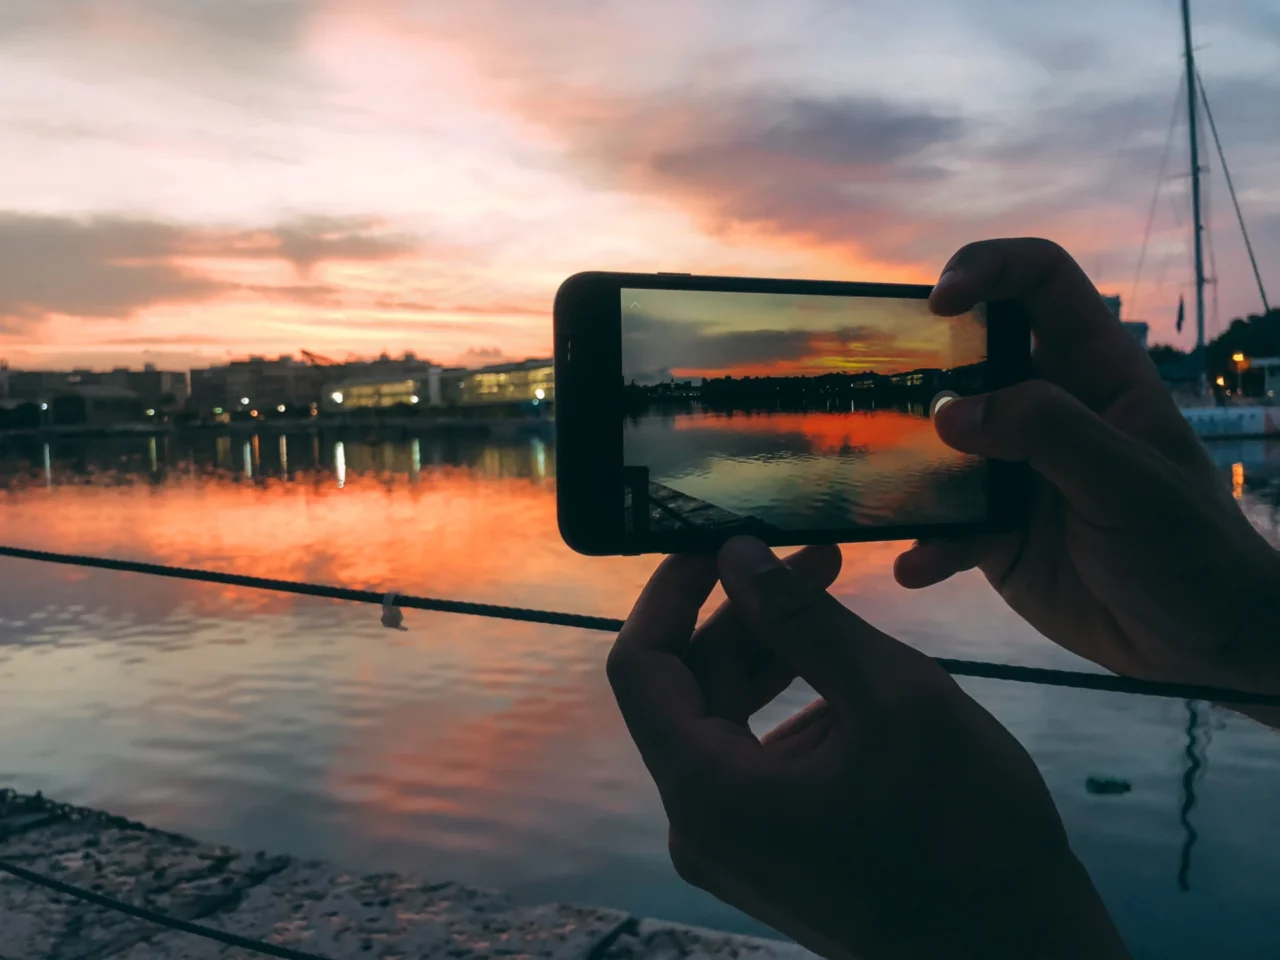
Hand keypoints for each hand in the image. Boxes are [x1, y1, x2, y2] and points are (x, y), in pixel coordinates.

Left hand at [609, 537, 1129, 959]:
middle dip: (744, 615)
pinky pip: (757, 760)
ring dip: (774, 654)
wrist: (1022, 953)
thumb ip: (803, 618)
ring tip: (836, 597)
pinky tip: (853, 678)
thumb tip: (736, 552)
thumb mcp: (892, 697)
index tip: (716, 539)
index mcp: (708, 793)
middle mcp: (701, 827)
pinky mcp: (774, 854)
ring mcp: (736, 847)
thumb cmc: (968, 830)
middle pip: (688, 691)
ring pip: (726, 722)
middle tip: (814, 555)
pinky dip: (793, 706)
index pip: (640, 667)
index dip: (670, 593)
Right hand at [895, 239, 1279, 692]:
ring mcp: (1014, 472)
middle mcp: (1046, 412)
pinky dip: (926, 545)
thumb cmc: (1188, 547)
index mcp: (1094, 373)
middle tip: (876, 393)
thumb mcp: (1127, 479)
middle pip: (969, 358)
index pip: (1040, 283)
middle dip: (919, 367)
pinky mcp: (994, 533)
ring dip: (905, 464)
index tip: (939, 304)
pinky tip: (918, 566)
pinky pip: (943, 527)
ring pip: (939, 446)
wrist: (1198, 643)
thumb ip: (1046, 432)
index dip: (989, 270)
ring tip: (876, 485)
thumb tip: (949, 412)